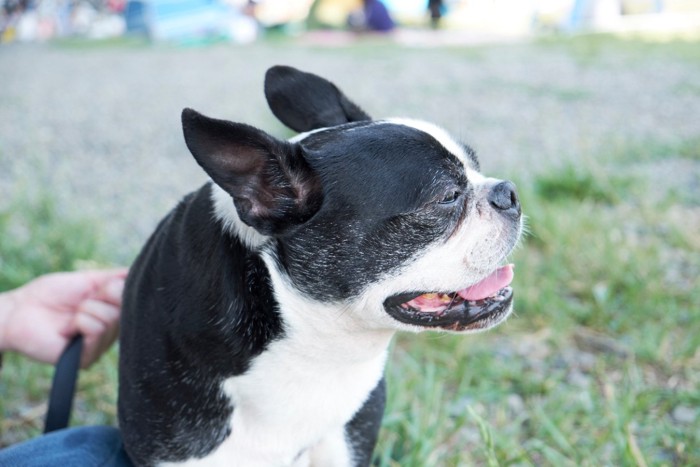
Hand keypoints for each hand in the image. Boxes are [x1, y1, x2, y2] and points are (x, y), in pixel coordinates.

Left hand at [0, 269, 127, 367]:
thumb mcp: (88, 279)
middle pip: (123, 308)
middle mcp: (111, 333)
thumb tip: (137, 272)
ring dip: (85, 310)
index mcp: (113, 314)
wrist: (19, 310)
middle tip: (79, 304)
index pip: (132, 298)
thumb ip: (114, 278)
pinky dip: (79, 322)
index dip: (111, 288)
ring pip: (110, 319)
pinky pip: (96, 331)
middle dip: (97, 298)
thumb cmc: (50, 295)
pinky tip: (66, 330)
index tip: (94, 290)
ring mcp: (100, 347)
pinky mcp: (87, 358)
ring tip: (70, 318)